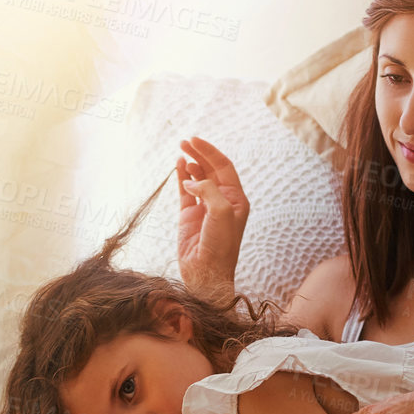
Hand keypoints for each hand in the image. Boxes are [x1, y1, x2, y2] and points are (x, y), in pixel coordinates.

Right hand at [175, 136, 249, 299]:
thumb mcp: (221, 213)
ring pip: (198, 178)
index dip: (210, 152)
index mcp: (236, 199)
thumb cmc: (220, 247)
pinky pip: (185, 191)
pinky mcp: (189, 216)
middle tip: (185, 141)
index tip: (196, 140)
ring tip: (180, 151)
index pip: (224, 167)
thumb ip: (209, 191)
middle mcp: (222, 201)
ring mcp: (204, 208)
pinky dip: (181, 177)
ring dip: (190, 163)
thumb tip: (192, 179)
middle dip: (199, 154)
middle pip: (211, 169)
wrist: (206, 273)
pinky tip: (178, 165)